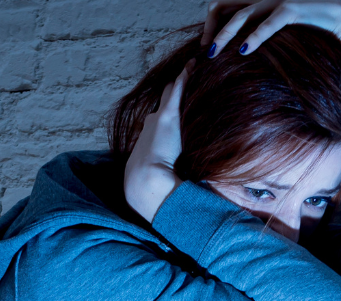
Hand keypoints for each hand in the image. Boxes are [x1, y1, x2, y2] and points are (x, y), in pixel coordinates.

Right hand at [123, 62, 192, 222]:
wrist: (146, 182)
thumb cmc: (153, 190)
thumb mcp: (159, 184)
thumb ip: (169, 183)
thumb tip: (184, 195)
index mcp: (147, 143)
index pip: (158, 123)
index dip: (165, 115)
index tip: (172, 110)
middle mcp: (150, 126)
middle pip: (161, 104)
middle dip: (171, 94)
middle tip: (182, 81)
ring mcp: (158, 119)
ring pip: (169, 94)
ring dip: (179, 82)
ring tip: (192, 69)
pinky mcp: (167, 115)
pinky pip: (177, 89)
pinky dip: (185, 76)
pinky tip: (193, 65)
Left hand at [202, 0, 340, 75]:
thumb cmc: (318, 43)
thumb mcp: (284, 50)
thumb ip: (265, 54)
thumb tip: (246, 77)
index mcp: (261, 8)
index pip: (225, 7)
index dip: (213, 25)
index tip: (206, 50)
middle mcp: (267, 0)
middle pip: (226, 7)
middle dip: (212, 30)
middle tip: (205, 54)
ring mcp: (280, 1)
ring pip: (244, 13)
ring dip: (227, 34)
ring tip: (215, 53)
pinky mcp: (295, 8)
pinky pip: (271, 21)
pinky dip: (255, 36)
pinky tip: (244, 51)